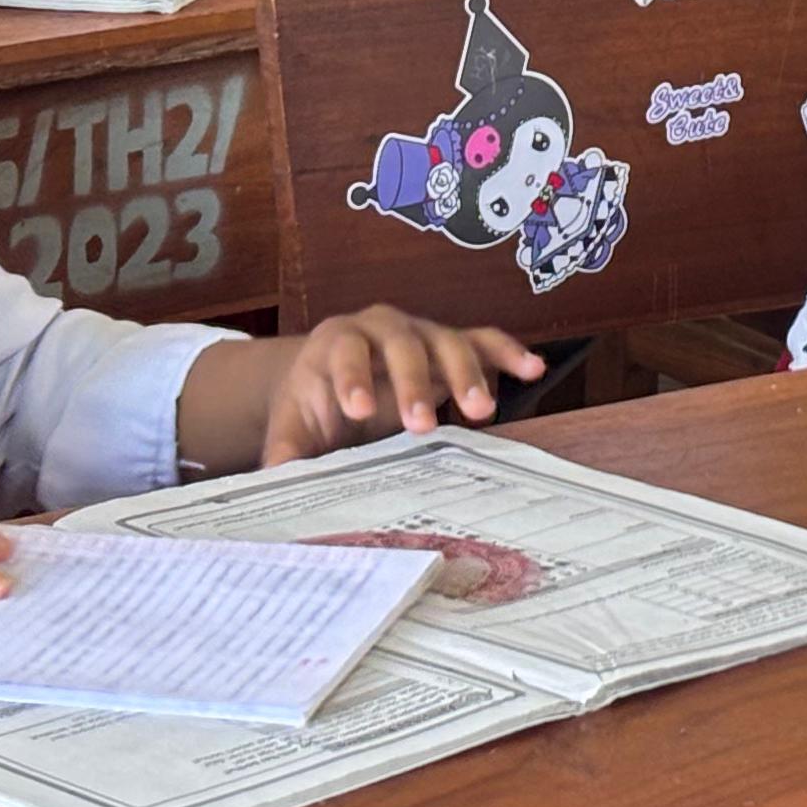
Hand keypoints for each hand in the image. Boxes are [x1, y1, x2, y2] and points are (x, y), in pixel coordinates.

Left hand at [247, 311, 545, 460]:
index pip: (345, 352)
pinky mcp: (451, 342)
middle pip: (401, 344)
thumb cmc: (315, 402)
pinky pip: (483, 340)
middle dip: (413, 382)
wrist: (332, 374)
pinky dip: (507, 353)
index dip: (352, 377)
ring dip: (466, 373)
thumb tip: (275, 479)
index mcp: (336, 341)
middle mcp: (381, 327)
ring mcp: (421, 332)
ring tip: (481, 410)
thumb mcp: (293, 423)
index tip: (357, 409)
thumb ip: (286, 450)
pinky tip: (532, 369)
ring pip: (447, 340)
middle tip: (421, 423)